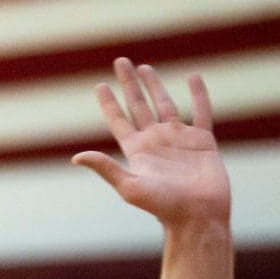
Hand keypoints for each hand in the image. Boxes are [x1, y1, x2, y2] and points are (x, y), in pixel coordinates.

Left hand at [73, 58, 230, 230]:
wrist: (199, 216)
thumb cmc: (163, 206)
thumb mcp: (130, 187)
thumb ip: (106, 168)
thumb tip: (76, 157)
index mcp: (136, 150)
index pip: (119, 120)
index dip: (109, 102)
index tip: (100, 85)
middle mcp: (155, 141)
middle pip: (138, 105)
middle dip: (129, 84)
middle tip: (120, 62)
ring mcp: (179, 139)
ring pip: (165, 104)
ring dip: (155, 86)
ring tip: (144, 68)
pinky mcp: (203, 141)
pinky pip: (201, 111)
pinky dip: (198, 94)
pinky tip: (193, 77)